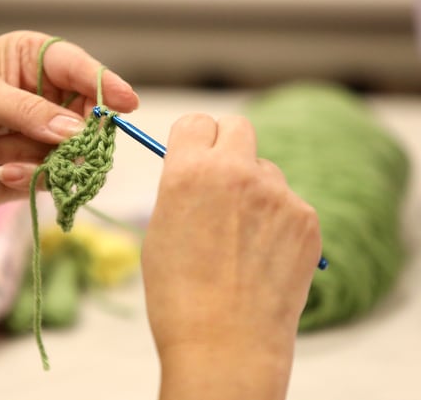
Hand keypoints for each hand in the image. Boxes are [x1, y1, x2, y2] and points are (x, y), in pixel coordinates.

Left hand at [0, 31, 138, 219]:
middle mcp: (42, 94)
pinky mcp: (35, 168)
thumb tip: (77, 131)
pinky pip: (55, 175)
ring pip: (71, 148)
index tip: (126, 104)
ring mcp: (40, 133)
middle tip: (55, 141)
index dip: (105, 84)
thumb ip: (29, 111)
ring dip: (29, 153)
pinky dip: (26, 174)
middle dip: (69, 129)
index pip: (78, 67)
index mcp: (29, 59)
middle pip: (87, 112)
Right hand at [142, 114, 320, 398]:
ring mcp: (278, 195)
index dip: (191, 139)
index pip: (195, 122)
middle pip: (238, 127)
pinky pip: (289, 202)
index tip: (191, 155)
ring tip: (239, 235)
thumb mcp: (160, 229)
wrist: (224, 343)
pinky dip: (276, 218)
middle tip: (219, 178)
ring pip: (266, 169)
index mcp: (188, 171)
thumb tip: (195, 171)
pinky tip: (261, 253)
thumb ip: (180, 188)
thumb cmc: (178, 294)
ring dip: (254, 187)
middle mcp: (236, 173)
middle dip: (226, 145)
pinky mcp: (306, 220)